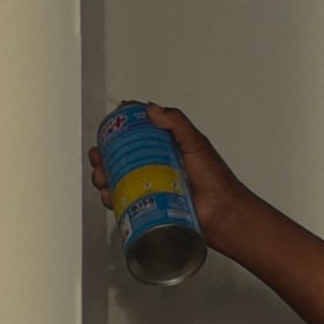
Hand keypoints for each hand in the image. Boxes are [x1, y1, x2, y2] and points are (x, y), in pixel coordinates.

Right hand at [85, 103, 251, 244]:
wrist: (222, 213)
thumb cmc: (215, 180)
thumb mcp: (196, 143)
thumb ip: (177, 123)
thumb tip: (152, 109)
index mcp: (165, 146)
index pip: (136, 132)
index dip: (119, 128)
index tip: (111, 126)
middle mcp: (154, 165)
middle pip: (119, 155)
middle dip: (103, 154)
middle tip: (102, 155)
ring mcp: (149, 186)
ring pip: (116, 178)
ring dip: (103, 175)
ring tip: (104, 176)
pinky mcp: (146, 206)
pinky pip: (122, 200)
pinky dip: (110, 197)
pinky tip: (111, 194)